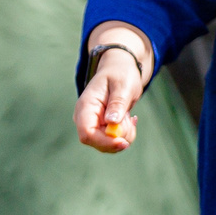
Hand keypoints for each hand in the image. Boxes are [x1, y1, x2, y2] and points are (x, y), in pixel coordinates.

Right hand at [74, 24, 153, 152]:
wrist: (120, 70)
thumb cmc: (120, 74)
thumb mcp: (123, 85)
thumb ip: (117, 103)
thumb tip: (112, 122)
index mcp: (86, 106)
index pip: (87, 133)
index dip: (104, 142)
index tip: (123, 142)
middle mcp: (85, 118)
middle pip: (97, 142)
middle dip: (118, 137)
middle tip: (130, 118)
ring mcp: (92, 124)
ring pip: (108, 144)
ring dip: (124, 134)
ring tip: (128, 114)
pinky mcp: (101, 129)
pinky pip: (113, 141)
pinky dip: (125, 133)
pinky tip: (127, 118)